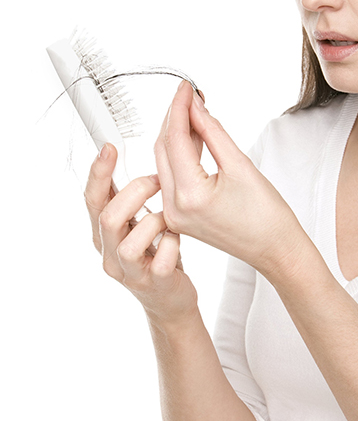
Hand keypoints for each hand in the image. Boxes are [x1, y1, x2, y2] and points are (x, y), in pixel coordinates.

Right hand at [84, 145, 198, 323]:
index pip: (92, 200)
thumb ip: (130, 197)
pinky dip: (172, 244)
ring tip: (169, 219)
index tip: (109, 148)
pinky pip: (160, 261)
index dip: (98, 173)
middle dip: (136, 191)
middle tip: (158, 181)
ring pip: (130, 243)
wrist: (170, 298)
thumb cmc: (155, 251)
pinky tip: (177, 239)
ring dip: (155, 221)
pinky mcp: (153, 284)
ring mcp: (129, 273)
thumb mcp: (138, 222)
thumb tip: (129, 156)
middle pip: (108, 218)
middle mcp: (110, 254)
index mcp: (104, 233)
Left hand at [154, 82, 310, 280]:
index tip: (186, 87)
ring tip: (194, 110)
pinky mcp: (179, 215)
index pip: (175, 139)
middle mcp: (173, 207)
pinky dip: (181, 153)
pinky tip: (194, 136)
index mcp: (189, 196)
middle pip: (163, 149)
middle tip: (189, 94)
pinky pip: (173, 176)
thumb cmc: (266, 215)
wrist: (275, 249)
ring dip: (177, 134)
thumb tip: (195, 107)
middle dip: (175, 118)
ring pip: (165, 161)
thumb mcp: (241, 165)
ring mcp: (174, 214)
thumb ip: (212, 132)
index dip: (180, 108)